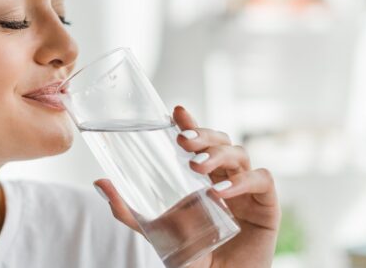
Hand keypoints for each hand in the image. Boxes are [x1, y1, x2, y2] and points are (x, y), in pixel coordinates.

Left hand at [94, 105, 280, 267]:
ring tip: (197, 166)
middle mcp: (227, 179)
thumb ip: (128, 211)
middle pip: (222, 141)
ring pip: (241, 153)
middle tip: (182, 141)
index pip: (201, 142)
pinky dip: (243, 180)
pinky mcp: (266, 207)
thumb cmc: (191, 258)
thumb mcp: (155, 231)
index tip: (176, 111)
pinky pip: (262, 180)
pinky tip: (221, 190)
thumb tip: (99, 182)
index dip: (192, 124)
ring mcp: (248, 191)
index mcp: (204, 178)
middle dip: (203, 135)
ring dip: (218, 153)